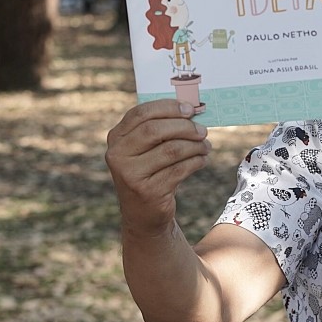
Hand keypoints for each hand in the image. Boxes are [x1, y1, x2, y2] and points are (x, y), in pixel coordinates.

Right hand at [105, 100, 209, 234]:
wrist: (143, 213)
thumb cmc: (150, 172)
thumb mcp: (144, 150)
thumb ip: (158, 128)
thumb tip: (190, 110)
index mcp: (116, 138)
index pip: (141, 113)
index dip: (168, 108)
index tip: (190, 109)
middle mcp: (118, 155)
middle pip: (155, 130)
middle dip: (184, 127)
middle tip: (202, 131)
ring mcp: (131, 175)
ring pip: (171, 150)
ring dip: (195, 146)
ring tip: (205, 146)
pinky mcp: (148, 191)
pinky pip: (179, 170)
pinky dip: (196, 162)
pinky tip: (202, 160)